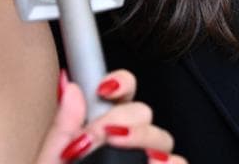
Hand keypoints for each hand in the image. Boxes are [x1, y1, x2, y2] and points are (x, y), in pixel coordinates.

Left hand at [35, 70, 185, 163]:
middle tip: (101, 136)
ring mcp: (143, 163)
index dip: (119, 83)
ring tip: (126, 153)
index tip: (104, 89)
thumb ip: (60, 131)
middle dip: (126, 118)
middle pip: (144, 112)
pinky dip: (168, 163)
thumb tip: (69, 88)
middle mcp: (123, 147)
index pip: (120, 95)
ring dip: (145, 140)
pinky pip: (179, 163)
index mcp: (96, 135)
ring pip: (163, 138)